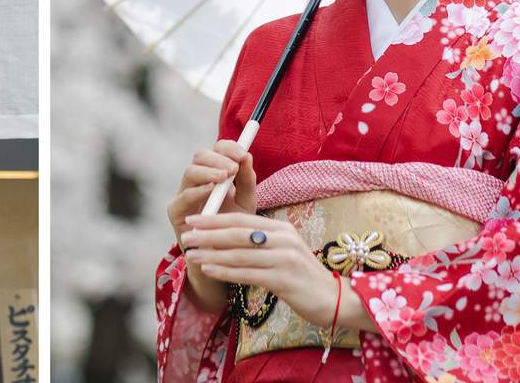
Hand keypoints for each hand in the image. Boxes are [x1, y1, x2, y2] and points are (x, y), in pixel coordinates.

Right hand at [166, 139, 256, 249]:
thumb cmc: (234, 228)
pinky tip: (211, 190)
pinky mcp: (175, 211)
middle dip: (218, 158)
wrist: (223, 258)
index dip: (228, 148)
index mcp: (213, 174)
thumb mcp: (246, 203)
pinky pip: (183, 196)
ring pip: (190, 172)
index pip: (216, 151)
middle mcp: (196, 181)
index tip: (243, 154)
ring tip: (224, 177)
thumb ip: (247, 181)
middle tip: (233, 168)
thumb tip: (247, 156)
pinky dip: (197, 190)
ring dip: (208, 171)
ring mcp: (184, 194)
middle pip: (200, 156)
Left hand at [180, 213, 337, 327]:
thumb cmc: (302, 277)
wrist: (333, 299)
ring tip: (190, 254)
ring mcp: (285, 259)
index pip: (242, 220)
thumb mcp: (283, 252)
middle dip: (208, 234)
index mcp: (281, 229)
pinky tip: (207, 270)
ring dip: (211, 254)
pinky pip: (247, 273)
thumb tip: (225, 238)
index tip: (192, 221)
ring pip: (239, 254)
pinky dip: (225, 271)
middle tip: (185, 236)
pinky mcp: (284, 280)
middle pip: (238, 233)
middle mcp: (283, 239)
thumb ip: (260, 242)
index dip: (214, 219)